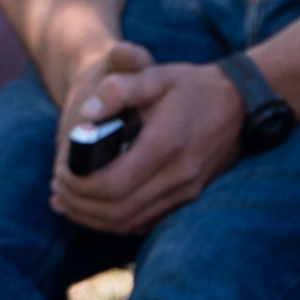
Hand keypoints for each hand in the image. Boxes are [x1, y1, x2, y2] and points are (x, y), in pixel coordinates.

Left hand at [50, 46, 245, 235]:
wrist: (242, 104)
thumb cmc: (193, 88)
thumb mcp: (155, 76)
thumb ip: (118, 88)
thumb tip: (85, 115)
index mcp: (166, 145)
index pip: (112, 184)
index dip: (79, 185)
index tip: (61, 172)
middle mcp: (179, 176)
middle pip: (117, 211)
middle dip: (79, 204)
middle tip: (57, 189)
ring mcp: (187, 193)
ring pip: (129, 223)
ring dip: (93, 218)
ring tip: (68, 201)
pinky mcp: (189, 200)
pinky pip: (145, 223)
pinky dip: (115, 221)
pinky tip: (96, 208)